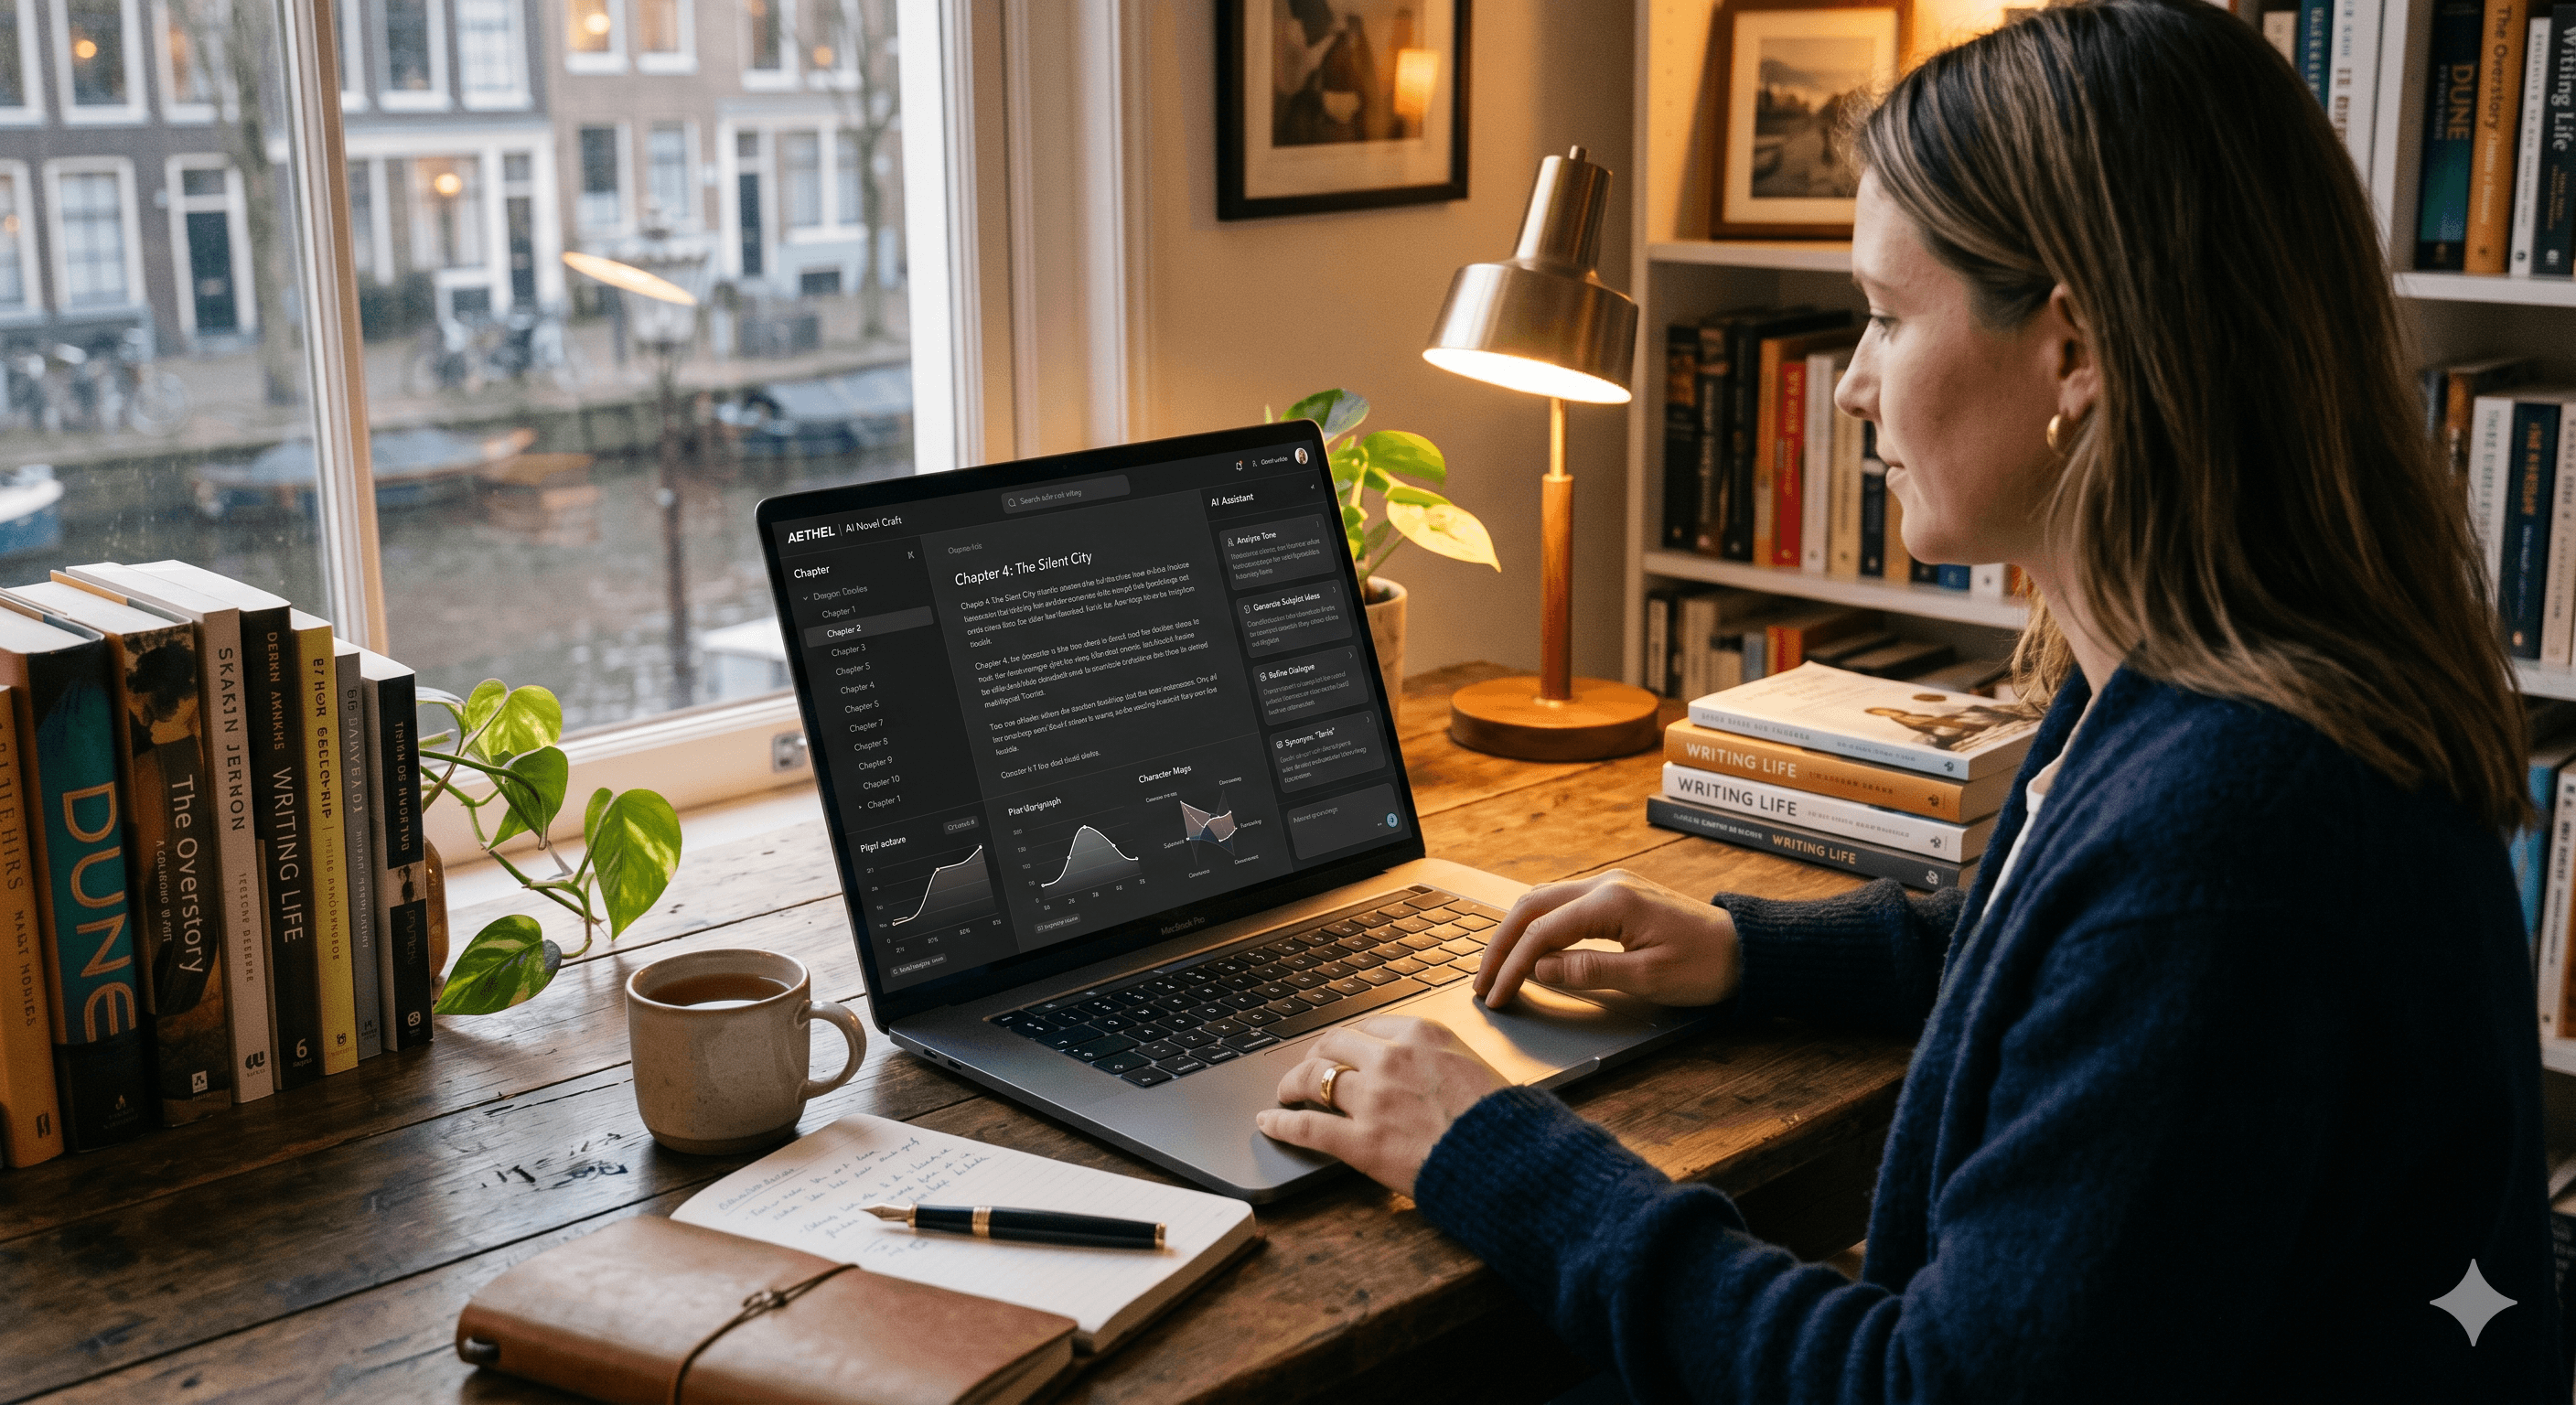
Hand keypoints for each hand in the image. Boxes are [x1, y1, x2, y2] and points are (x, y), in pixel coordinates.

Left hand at [1255, 1016, 1508, 1195]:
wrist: (1511, 1161)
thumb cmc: (1502, 1122)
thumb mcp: (1476, 1068)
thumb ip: (1440, 1060)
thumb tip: (1426, 1068)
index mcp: (1423, 1034)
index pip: (1368, 1027)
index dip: (1348, 1041)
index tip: (1342, 1049)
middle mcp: (1392, 1057)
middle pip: (1334, 1044)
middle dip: (1315, 1055)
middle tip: (1308, 1068)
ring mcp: (1373, 1098)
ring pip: (1314, 1078)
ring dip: (1293, 1084)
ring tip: (1286, 1093)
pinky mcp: (1361, 1140)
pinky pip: (1308, 1127)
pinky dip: (1282, 1123)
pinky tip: (1269, 1122)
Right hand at [1474, 869, 1741, 1009]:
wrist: (1746, 950)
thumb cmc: (1706, 965)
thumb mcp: (1647, 978)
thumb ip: (1588, 971)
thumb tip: (1539, 969)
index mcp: (1611, 900)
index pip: (1542, 931)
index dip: (1512, 965)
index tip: (1495, 995)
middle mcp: (1606, 883)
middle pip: (1532, 906)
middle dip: (1500, 944)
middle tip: (1481, 981)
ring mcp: (1611, 885)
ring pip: (1544, 900)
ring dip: (1516, 932)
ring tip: (1497, 966)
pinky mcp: (1617, 896)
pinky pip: (1563, 904)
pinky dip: (1538, 925)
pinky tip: (1530, 949)